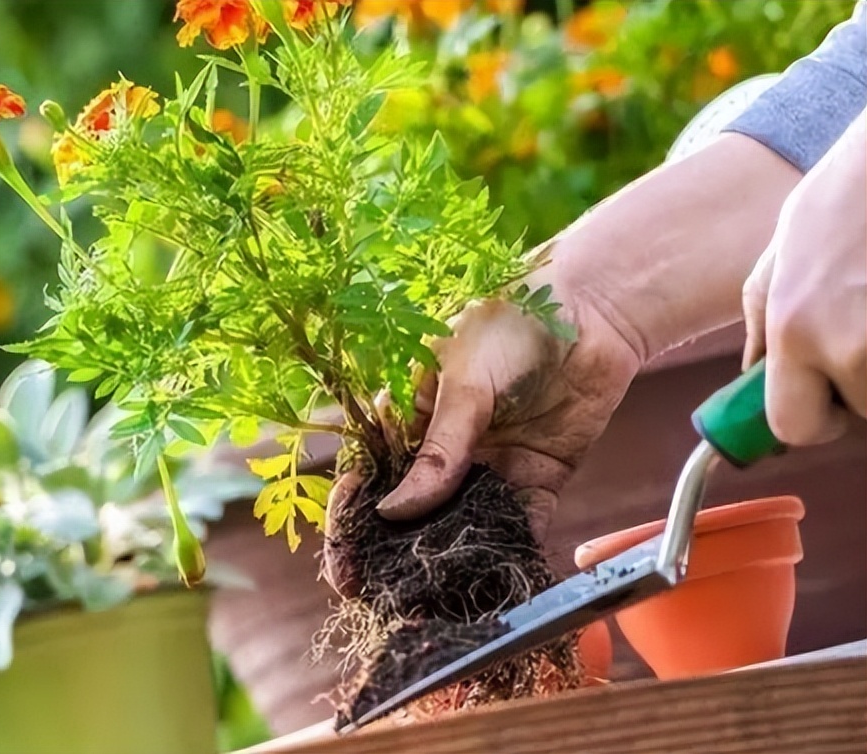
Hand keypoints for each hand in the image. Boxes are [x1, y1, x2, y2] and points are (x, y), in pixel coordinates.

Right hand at [324, 283, 640, 594]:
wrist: (592, 308)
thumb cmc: (511, 323)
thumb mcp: (463, 380)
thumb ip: (437, 449)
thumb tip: (394, 512)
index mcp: (412, 415)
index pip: (370, 475)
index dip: (352, 521)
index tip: (343, 567)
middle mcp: (446, 448)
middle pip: (410, 512)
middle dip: (393, 555)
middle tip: (380, 599)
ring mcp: (490, 466)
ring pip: (460, 525)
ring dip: (446, 562)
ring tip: (431, 606)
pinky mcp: (537, 478)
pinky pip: (518, 523)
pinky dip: (508, 553)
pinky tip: (493, 584)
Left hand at [742, 114, 865, 444]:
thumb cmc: (847, 197)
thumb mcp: (780, 258)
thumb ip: (765, 329)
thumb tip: (753, 385)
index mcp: (796, 329)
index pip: (794, 428)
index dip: (812, 419)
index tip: (826, 401)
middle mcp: (852, 345)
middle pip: (858, 414)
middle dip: (858, 388)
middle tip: (861, 328)